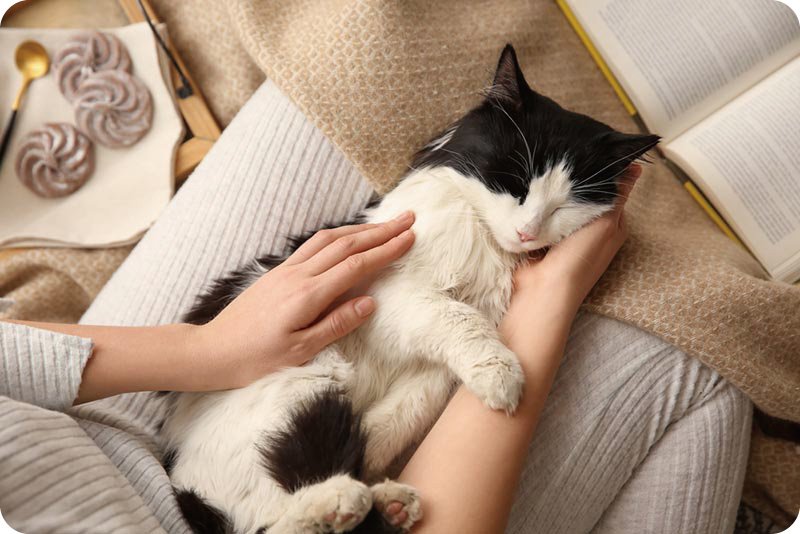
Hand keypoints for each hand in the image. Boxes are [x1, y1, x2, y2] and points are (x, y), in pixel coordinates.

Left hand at [189, 212, 415, 389]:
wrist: (212, 351)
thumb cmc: (255, 358)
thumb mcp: (300, 351)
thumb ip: (336, 324)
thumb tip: (369, 303)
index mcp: (308, 295)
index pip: (356, 265)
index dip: (386, 250)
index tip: (409, 237)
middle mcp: (298, 275)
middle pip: (347, 244)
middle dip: (380, 231)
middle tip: (407, 219)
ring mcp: (286, 271)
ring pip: (329, 240)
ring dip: (359, 229)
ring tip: (383, 225)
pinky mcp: (277, 273)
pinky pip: (312, 246)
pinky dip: (336, 236)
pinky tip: (345, 238)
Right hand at [501, 165, 640, 346]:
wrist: (543, 289)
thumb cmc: (580, 259)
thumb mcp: (607, 222)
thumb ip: (618, 194)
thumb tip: (635, 166)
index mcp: (613, 227)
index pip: (613, 192)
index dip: (604, 175)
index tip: (591, 154)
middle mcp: (591, 231)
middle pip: (586, 197)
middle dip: (577, 185)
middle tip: (566, 165)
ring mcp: (567, 235)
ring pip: (564, 204)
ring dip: (556, 196)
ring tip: (548, 178)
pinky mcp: (544, 238)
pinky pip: (544, 215)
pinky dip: (540, 208)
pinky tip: (535, 197)